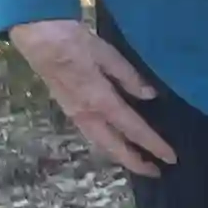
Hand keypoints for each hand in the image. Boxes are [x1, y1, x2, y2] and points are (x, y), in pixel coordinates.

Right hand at [11, 16, 174, 176]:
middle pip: (114, 147)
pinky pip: (92, 134)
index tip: (170, 158)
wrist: (36, 35)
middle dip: (136, 162)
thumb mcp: (106, 53)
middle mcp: (86, 113)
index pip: (132, 128)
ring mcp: (74, 113)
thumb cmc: (73, 40)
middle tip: (156, 173)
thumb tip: (150, 96)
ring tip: (140, 163)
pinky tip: (116, 144)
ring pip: (101, 144)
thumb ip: (128, 76)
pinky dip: (108, 145)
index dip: (153, 144)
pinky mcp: (69, 109)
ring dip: (121, 156)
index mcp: (99, 99)